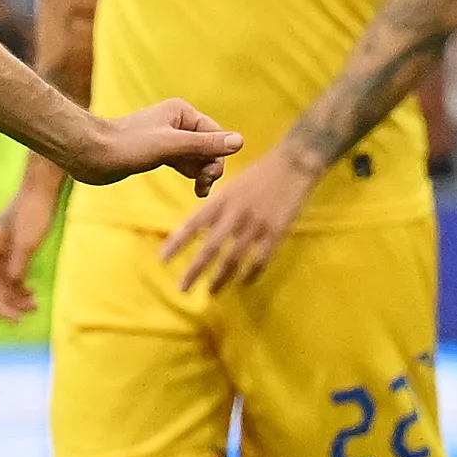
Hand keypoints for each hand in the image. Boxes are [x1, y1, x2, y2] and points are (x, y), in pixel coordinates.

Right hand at [0, 181, 57, 323]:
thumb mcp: (27, 242)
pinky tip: (32, 296)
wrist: (40, 194)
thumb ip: (18, 266)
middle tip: (19, 319)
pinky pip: (8, 281)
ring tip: (34, 307)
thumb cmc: (31, 213)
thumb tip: (13, 285)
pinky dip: (18, 291)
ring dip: (13, 300)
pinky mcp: (8, 256)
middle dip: (0, 306)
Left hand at [70, 97, 242, 192]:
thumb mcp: (170, 146)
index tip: (209, 177)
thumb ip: (204, 145)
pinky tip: (196, 188)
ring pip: (198, 156)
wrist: (90, 154)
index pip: (216, 135)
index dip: (218, 156)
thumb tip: (239, 142)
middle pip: (209, 146)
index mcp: (182, 112)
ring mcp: (168, 138)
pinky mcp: (159, 153)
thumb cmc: (127, 146)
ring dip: (203, 172)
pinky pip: (185, 163)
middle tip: (204, 186)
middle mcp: (177, 122)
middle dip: (211, 165)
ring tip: (200, 190)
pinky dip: (192, 174)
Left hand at [156, 145, 315, 294]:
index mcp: (221, 200)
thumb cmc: (257, 176)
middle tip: (182, 288)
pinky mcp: (276, 232)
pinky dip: (250, 274)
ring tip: (210, 292)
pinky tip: (242, 283)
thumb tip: (194, 230)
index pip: (193, 224)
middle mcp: (235, 214)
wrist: (293, 164)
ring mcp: (256, 224)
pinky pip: (260, 260)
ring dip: (220, 278)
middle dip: (194, 270)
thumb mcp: (229, 187)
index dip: (177, 242)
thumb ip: (213, 209)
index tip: (163, 259)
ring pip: (233, 259)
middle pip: (210, 248)